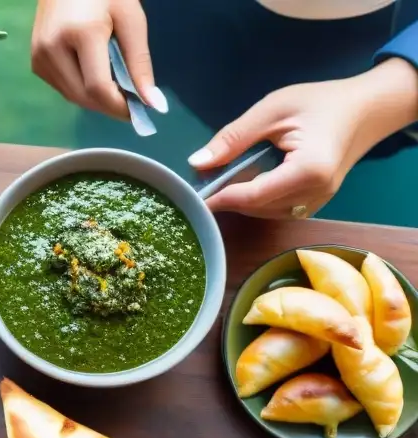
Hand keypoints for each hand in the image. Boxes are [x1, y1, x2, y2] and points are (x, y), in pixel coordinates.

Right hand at [31, 0, 167, 119]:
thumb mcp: (131, 19)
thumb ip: (140, 62)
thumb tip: (153, 104)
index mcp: (81, 33)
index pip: (98, 87)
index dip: (119, 106)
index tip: (139, 112)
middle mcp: (53, 49)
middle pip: (83, 97)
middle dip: (109, 106)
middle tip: (131, 103)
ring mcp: (40, 57)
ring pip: (71, 97)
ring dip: (96, 100)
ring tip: (115, 89)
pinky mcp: (36, 62)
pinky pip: (62, 88)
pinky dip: (81, 90)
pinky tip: (95, 77)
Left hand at [190, 58, 417, 218]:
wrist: (367, 109)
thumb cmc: (322, 102)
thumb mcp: (273, 109)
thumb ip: (234, 137)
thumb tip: (197, 162)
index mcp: (308, 171)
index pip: (253, 195)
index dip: (221, 197)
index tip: (194, 195)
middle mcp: (315, 194)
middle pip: (258, 207)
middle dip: (229, 198)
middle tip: (203, 182)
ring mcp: (318, 202)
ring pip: (266, 212)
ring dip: (242, 200)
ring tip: (222, 180)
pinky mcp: (316, 203)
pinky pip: (278, 208)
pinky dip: (258, 199)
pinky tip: (246, 183)